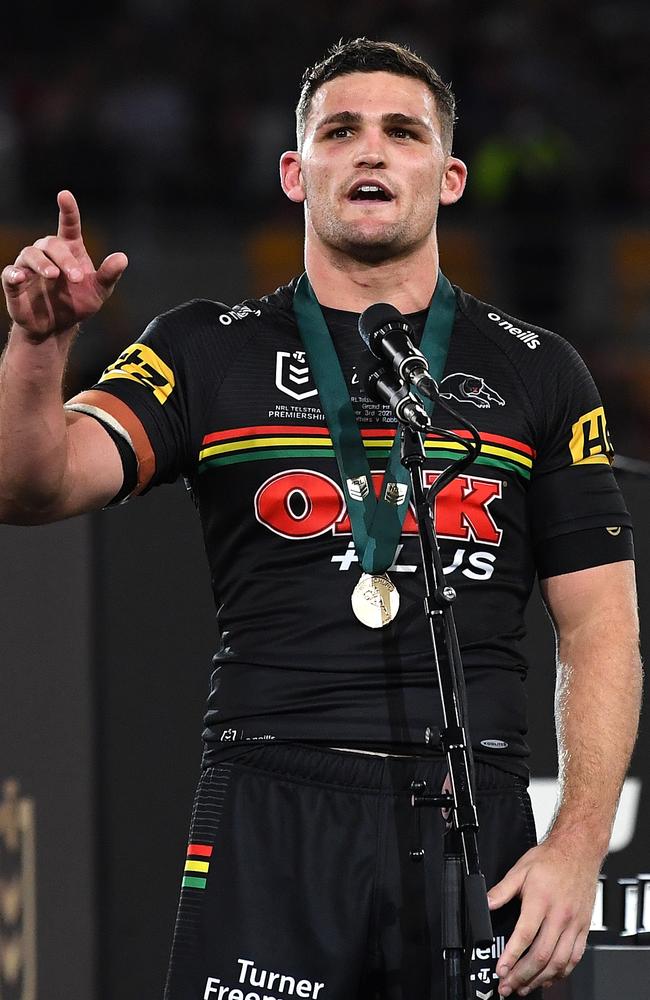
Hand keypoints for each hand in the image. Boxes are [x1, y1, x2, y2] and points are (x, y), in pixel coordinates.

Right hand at [2, 190, 127, 339]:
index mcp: (70, 250)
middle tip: (77, 278)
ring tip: (53, 276)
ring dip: (42, 263)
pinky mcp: (14, 282)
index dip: (67, 210)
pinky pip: (9, 273)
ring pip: (30, 253)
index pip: (69, 225)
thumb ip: (108, 275)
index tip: (64, 195)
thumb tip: (122, 258)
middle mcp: (48, 253)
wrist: (56, 328)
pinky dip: (13, 273)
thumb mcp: (99, 292)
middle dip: (65, 259)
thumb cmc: (77, 304)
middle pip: (52, 244)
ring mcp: (29, 266)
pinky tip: (20, 277)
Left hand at [488, 837, 599, 994]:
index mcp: (541, 900)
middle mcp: (559, 915)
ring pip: (559, 962)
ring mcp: (574, 924)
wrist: (579, 851)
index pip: (524, 935)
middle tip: (507, 985)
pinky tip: (549, 978)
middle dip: (522, 975)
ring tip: (524, 987)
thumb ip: (502, 890)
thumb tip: (485, 903)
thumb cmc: (551, 860)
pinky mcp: (584, 928)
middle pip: (541, 955)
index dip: (511, 956)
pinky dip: (561, 973)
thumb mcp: (520, 869)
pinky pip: (575, 958)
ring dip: (540, 979)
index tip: (501, 969)